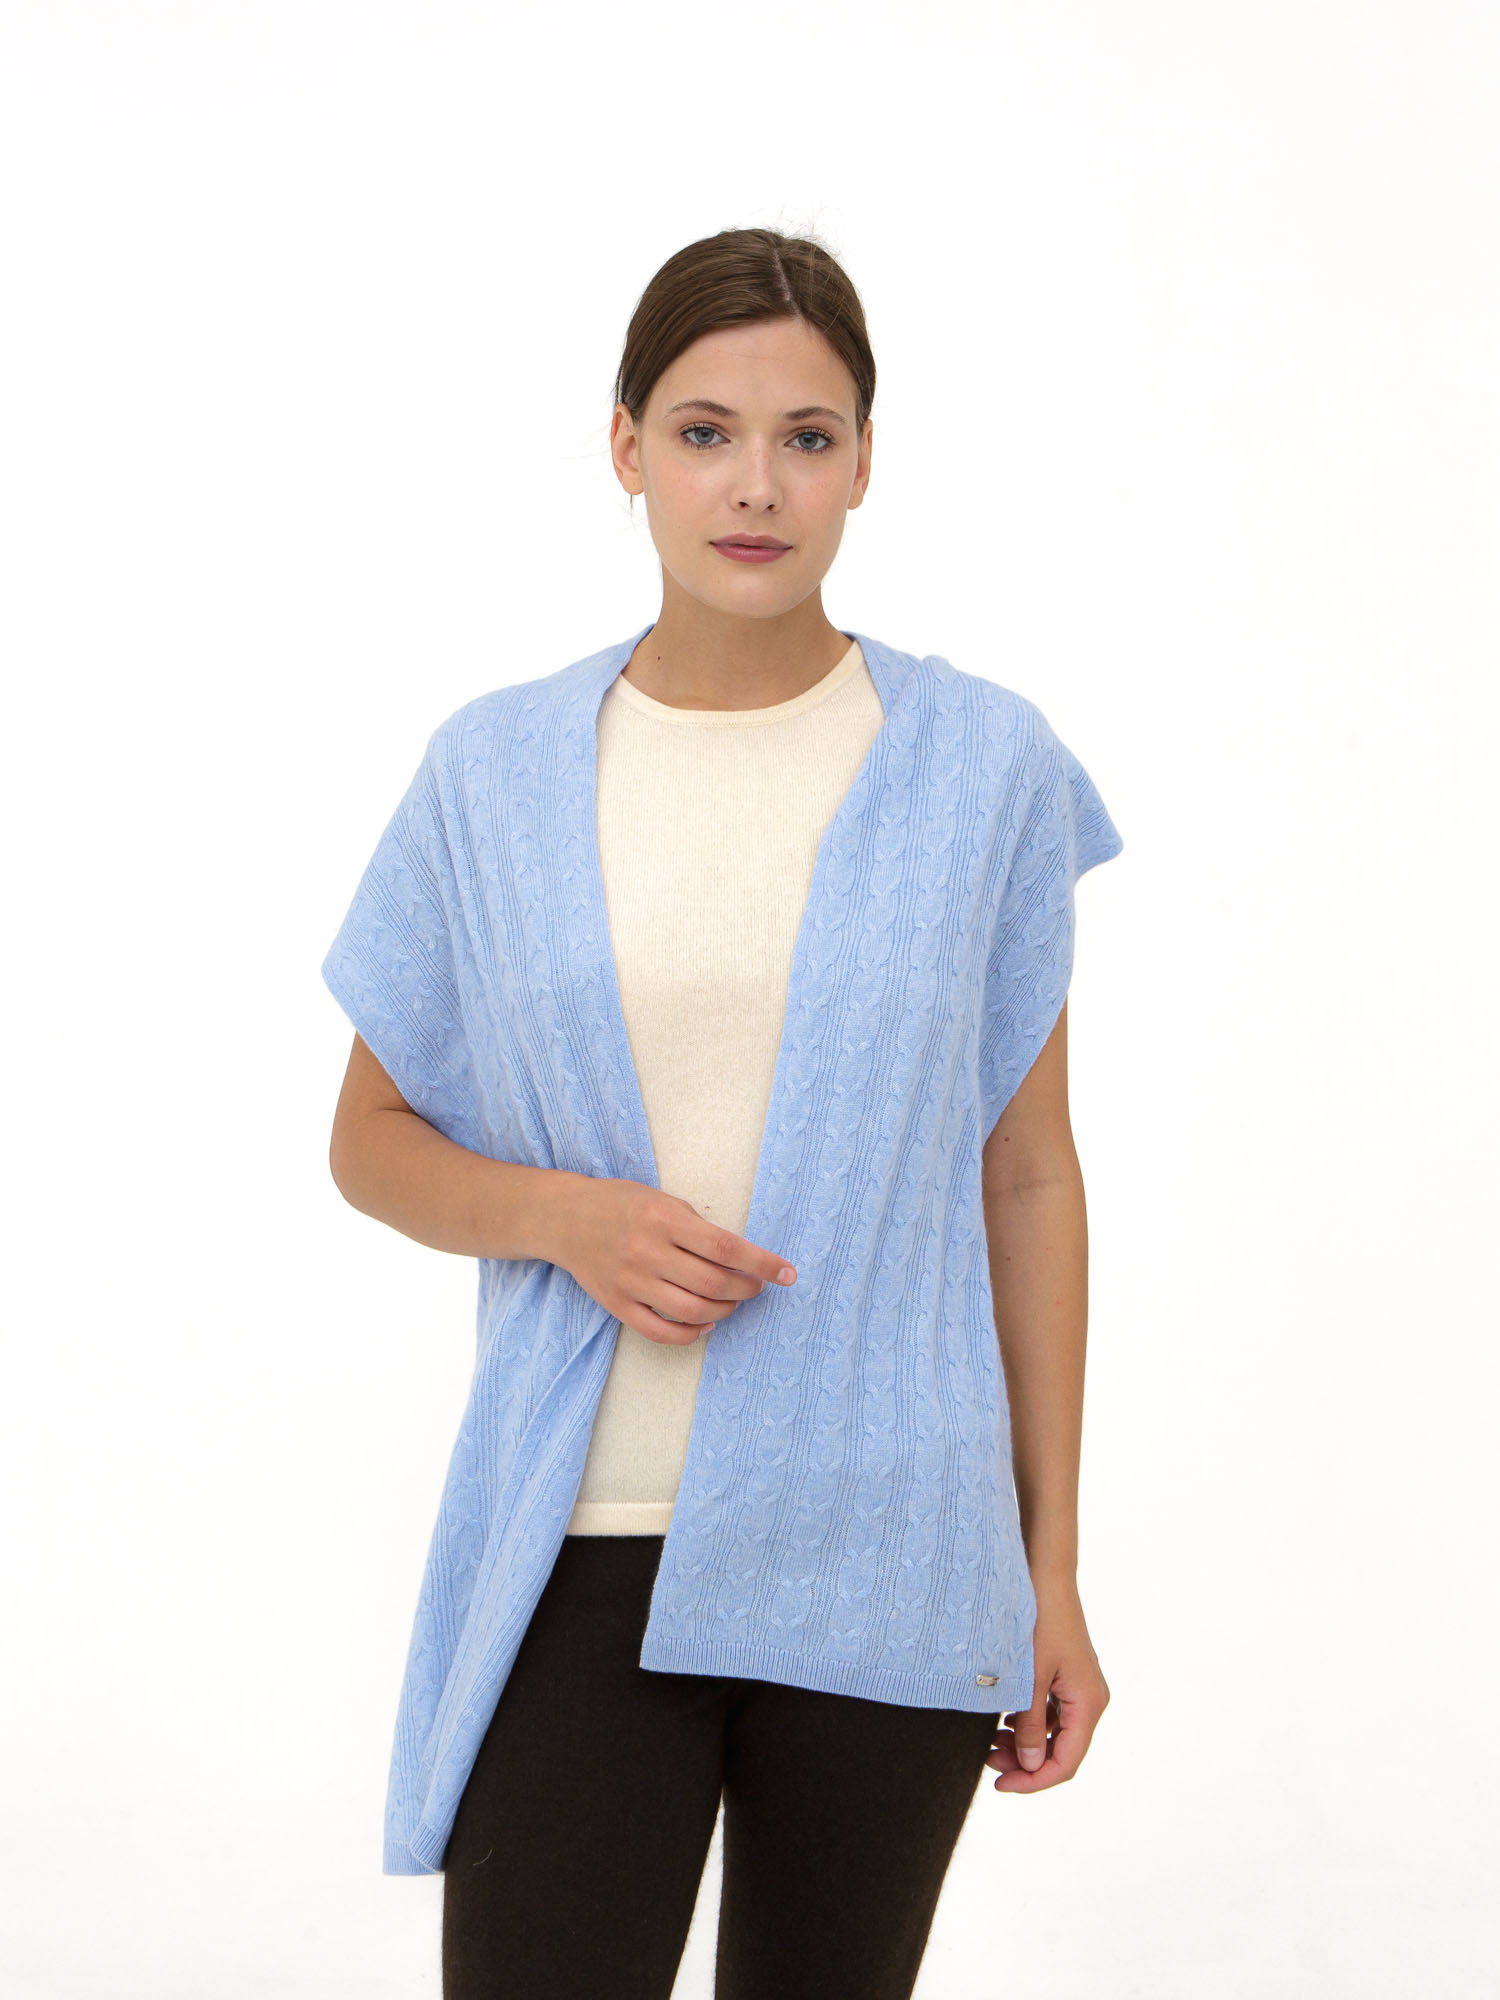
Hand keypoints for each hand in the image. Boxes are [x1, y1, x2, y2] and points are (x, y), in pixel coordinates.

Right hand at [552, 1176, 796, 1345]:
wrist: (565, 1218)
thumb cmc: (621, 1204)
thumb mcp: (662, 1200)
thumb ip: (697, 1227)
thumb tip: (740, 1258)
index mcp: (663, 1219)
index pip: (725, 1247)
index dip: (762, 1263)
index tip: (787, 1273)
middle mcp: (647, 1252)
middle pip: (713, 1283)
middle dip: (746, 1289)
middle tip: (756, 1286)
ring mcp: (631, 1282)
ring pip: (692, 1310)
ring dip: (724, 1309)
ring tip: (732, 1300)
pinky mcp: (617, 1305)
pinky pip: (661, 1332)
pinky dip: (692, 1333)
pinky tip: (706, 1321)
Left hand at [985, 1576, 1108, 1792]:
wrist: (1047, 1578)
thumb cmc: (1040, 1621)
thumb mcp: (1029, 1677)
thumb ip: (1030, 1724)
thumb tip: (1030, 1765)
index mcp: (1088, 1704)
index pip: (1066, 1763)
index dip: (1033, 1781)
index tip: (1001, 1784)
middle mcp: (1090, 1701)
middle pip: (1061, 1752)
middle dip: (1025, 1764)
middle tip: (989, 1762)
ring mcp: (1080, 1691)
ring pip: (1055, 1735)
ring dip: (1025, 1745)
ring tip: (991, 1743)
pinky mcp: (1069, 1680)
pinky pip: (1052, 1715)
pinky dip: (1029, 1724)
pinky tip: (1004, 1722)